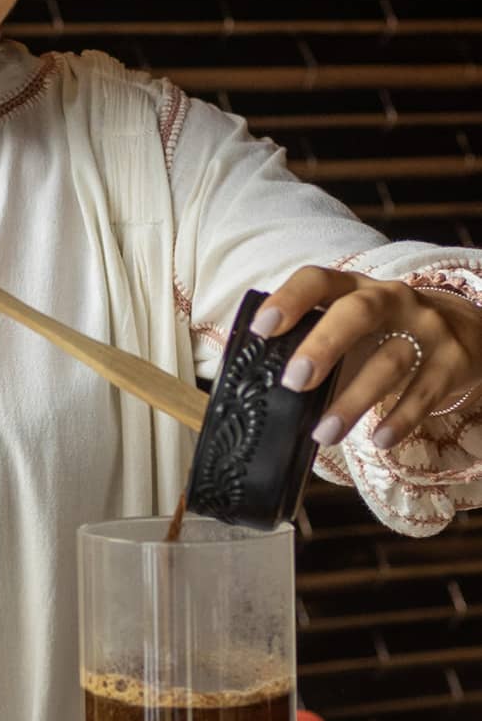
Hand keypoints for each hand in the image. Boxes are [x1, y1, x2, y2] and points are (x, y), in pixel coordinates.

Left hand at [249, 268, 481, 448]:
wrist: (467, 331)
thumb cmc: (384, 331)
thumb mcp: (351, 323)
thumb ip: (313, 340)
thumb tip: (261, 379)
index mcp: (353, 287)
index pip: (318, 280)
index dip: (289, 300)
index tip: (261, 329)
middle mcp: (391, 300)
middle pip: (357, 313)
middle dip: (323, 346)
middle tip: (294, 381)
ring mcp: (427, 328)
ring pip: (389, 360)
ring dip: (353, 400)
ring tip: (324, 433)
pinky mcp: (454, 361)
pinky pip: (425, 391)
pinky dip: (401, 418)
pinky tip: (379, 439)